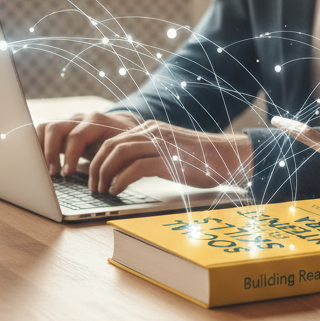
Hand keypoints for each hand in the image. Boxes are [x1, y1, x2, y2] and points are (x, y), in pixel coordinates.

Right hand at [37, 110, 139, 175]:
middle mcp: (80, 119)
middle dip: (50, 152)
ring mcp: (68, 122)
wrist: (124, 127)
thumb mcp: (123, 152)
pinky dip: (37, 146)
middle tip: (52, 174)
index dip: (70, 155)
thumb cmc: (124, 143)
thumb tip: (109, 185)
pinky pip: (42, 132)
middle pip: (56, 127)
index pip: (77, 136)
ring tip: (43, 170)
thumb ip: (116, 165)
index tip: (66, 173)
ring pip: (45, 127)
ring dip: (40, 149)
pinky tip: (39, 164)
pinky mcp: (61, 129)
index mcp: (97, 123)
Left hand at [87, 122, 253, 194]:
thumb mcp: (170, 150)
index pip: (114, 138)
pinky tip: (117, 191)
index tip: (92, 175)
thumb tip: (128, 169)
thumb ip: (151, 153)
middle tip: (92, 186)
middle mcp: (153, 132)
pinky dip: (121, 180)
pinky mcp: (168, 159)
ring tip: (101, 190)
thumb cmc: (201, 159)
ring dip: (104, 174)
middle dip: (96, 166)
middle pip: (111, 144)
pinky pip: (136, 168)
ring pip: (119, 154)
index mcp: (151, 129)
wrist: (227, 157)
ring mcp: (160, 144)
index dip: (98, 157)